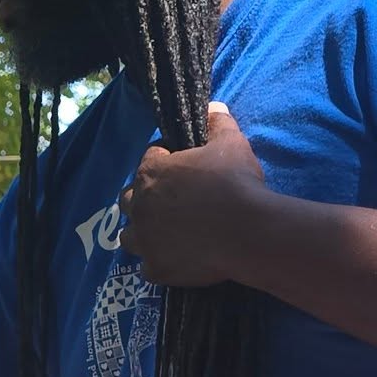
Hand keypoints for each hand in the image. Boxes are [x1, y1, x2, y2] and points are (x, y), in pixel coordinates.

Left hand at [120, 102, 265, 286]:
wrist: (247, 231)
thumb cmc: (235, 182)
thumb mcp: (231, 143)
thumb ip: (218, 123)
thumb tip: (213, 108)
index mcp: (151, 172)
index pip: (149, 158)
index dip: (165, 158)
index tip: (182, 164)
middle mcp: (140, 206)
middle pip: (129, 199)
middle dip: (144, 197)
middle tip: (169, 201)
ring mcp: (146, 241)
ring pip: (129, 236)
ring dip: (143, 233)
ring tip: (163, 233)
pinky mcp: (157, 268)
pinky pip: (148, 267)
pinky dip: (158, 263)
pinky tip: (174, 259)